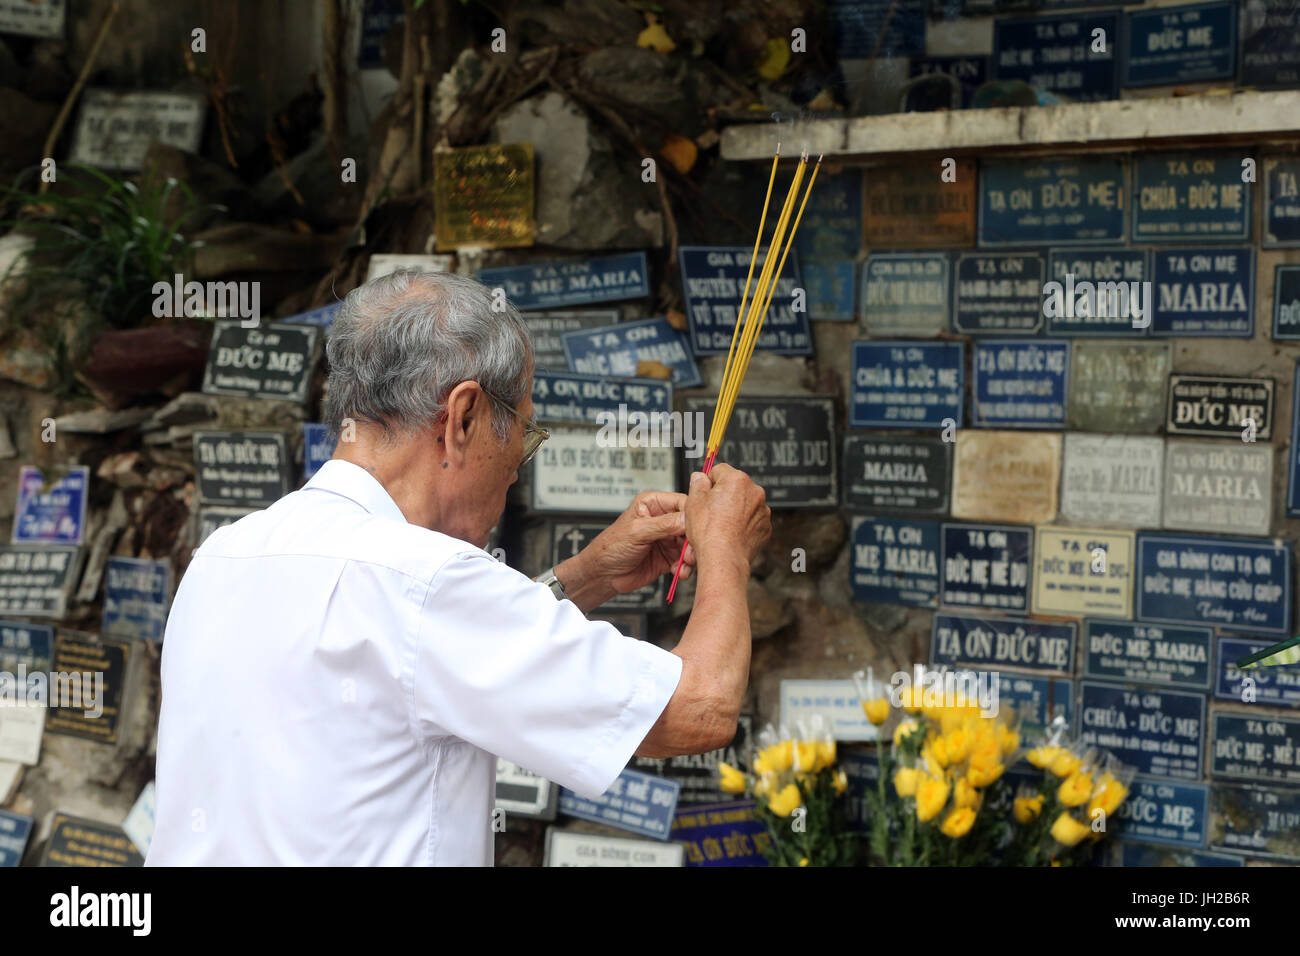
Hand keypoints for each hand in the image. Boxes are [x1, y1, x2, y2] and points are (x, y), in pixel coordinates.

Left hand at [580, 490, 696, 595]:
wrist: (603, 575)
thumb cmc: (610, 547)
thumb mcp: (636, 531)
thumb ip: (663, 525)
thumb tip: (687, 519)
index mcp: (653, 504)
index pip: (682, 503)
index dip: (693, 515)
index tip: (698, 528)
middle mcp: (663, 520)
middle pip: (690, 525)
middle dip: (693, 540)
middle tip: (691, 552)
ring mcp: (667, 539)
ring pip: (690, 544)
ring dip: (691, 556)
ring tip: (685, 563)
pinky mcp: (669, 557)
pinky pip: (685, 561)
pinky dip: (685, 567)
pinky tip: (679, 572)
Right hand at [684, 463, 770, 567]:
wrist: (724, 558)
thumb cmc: (710, 532)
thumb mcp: (693, 501)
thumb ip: (698, 483)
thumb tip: (700, 477)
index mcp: (737, 480)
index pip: (720, 470)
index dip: (709, 481)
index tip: (704, 491)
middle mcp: (754, 491)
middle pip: (735, 486)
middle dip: (724, 495)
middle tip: (710, 511)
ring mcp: (762, 510)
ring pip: (744, 503)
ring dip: (734, 509)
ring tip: (720, 524)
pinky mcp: (765, 527)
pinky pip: (752, 520)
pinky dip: (743, 524)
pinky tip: (731, 532)